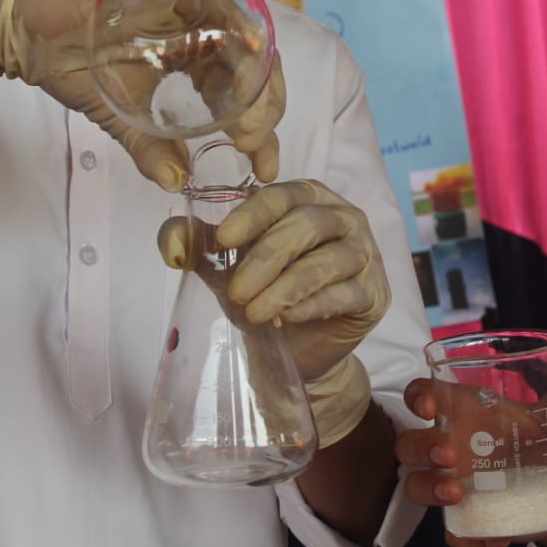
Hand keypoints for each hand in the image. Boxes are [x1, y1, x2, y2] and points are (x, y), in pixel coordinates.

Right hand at [0, 0, 284, 189]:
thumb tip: (177, 185)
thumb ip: (149, 148)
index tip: (265, 167)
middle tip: (254, 146)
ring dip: (255, 80)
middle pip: (257, 67)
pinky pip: (216, 6)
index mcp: (197, 63)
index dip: (262, 129)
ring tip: (248, 123)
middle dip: (265, 109)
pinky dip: (236, 29)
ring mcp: (191, 12)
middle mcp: (203, 36)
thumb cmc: (74, 68)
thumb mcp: (119, 118)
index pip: (246, 94)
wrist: (30, 33)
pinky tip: (247, 56)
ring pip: (246, 40)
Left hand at [159, 179, 389, 445]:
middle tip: (236, 292)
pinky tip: (286, 319)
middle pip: (306, 225)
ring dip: (286, 287)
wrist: (300, 350)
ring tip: (255, 313)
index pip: (280, 195)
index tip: (223, 241)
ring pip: (327, 260)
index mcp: (307, 198)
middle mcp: (343, 218)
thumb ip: (200, 248)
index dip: (251, 216)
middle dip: (266, 258)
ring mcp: (364, 254)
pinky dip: (312, 306)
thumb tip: (172, 241)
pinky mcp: (375, 294)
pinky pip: (345, 294)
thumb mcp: (227, 268)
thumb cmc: (266, 295)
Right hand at [396, 377, 546, 546]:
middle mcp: (454, 445)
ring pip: (415, 486)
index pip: (425, 395)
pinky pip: (453, 531)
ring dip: (429, 491)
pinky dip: (469, 538)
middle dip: (421, 448)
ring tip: (458, 495)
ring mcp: (455, 482)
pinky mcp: (469, 517)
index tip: (428, 407)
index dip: (417, 397)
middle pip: (409, 443)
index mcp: (469, 411)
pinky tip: (495, 538)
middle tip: (450, 456)